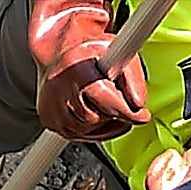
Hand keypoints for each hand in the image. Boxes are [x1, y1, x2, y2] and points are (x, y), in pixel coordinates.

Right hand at [29, 0, 149, 140]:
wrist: (60, 57)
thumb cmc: (90, 54)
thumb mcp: (117, 52)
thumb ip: (132, 77)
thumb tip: (138, 105)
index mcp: (75, 67)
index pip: (104, 97)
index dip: (125, 110)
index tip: (142, 115)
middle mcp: (58, 88)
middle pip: (96, 118)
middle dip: (113, 113)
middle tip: (119, 99)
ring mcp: (51, 108)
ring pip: (88, 130)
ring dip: (103, 122)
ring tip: (103, 101)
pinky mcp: (49, 121)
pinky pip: (78, 136)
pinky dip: (91, 128)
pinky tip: (92, 110)